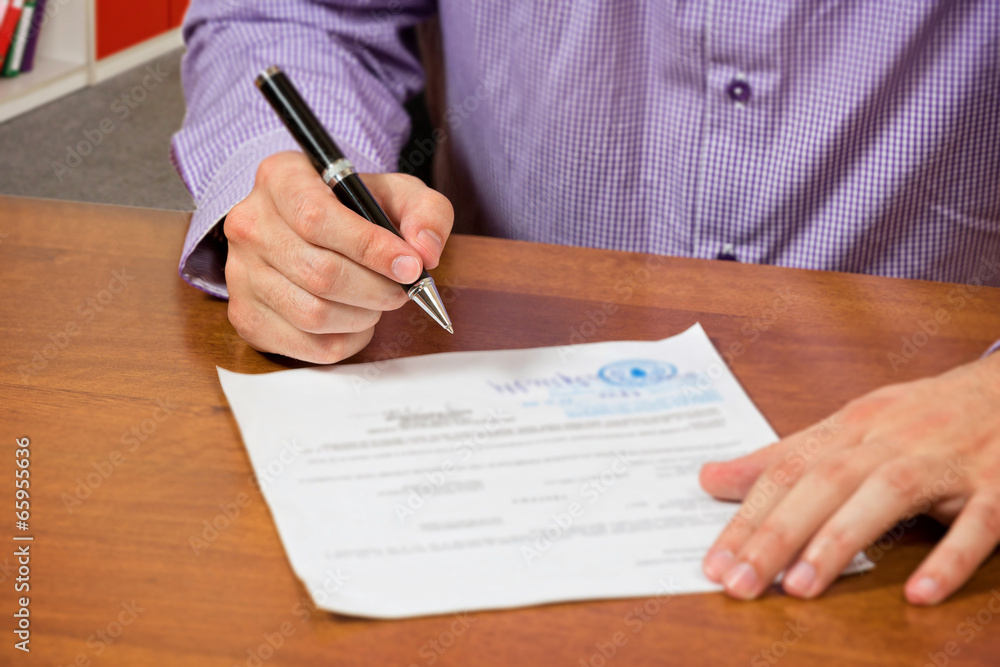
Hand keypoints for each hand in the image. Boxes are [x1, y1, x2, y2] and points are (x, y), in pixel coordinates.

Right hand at [223, 152, 452, 362]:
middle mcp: (249, 224)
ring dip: (363, 316)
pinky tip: (357, 320)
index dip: (370, 248)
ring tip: (377, 301)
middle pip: (319, 273)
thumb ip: (425, 212)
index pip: (317, 219)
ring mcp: (240, 274)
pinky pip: (307, 346)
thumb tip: (425, 252)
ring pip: (313, 314)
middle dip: (376, 289)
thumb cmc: (355, 209)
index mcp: (280, 178)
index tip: (410, 266)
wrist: (310, 227)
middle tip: (402, 290)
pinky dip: (347, 340)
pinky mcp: (246, 316)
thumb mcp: (396, 192)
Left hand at [699, 352, 999, 604]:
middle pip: (824, 481)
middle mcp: (892, 438)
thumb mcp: (851, 426)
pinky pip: (978, 523)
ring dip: (841, 540)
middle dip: (776, 534)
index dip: (747, 516)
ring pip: (887, 494)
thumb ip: (783, 457)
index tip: (714, 561)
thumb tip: (710, 479)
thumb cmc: (924, 415)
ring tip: (801, 588)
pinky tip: (919, 593)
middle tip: (739, 583)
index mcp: (853, 424)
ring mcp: (947, 459)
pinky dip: (949, 558)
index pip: (787, 469)